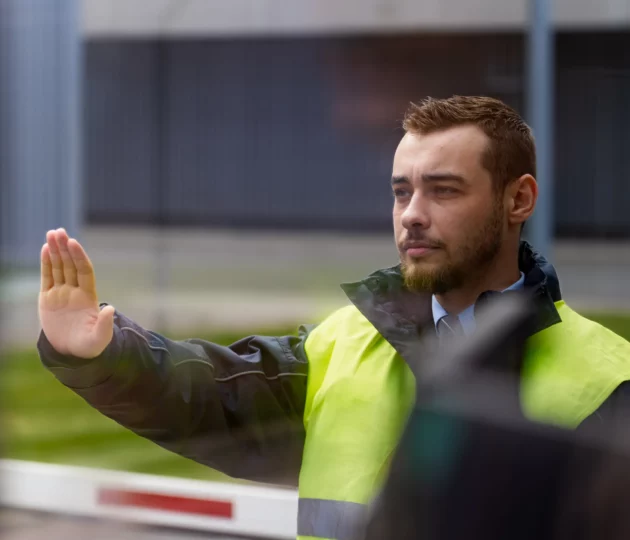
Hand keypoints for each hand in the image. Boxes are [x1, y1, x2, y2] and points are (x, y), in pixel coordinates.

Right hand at [38, 228, 114, 358]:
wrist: (72, 352)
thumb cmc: (90, 345)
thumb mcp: (99, 338)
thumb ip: (104, 324)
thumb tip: (111, 309)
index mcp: (88, 297)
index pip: (84, 271)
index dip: (79, 257)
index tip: (73, 243)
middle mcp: (75, 291)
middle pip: (70, 265)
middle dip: (65, 248)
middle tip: (59, 231)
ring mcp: (61, 293)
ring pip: (59, 267)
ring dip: (56, 250)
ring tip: (52, 233)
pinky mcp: (48, 298)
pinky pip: (47, 277)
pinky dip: (46, 262)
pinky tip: (46, 248)